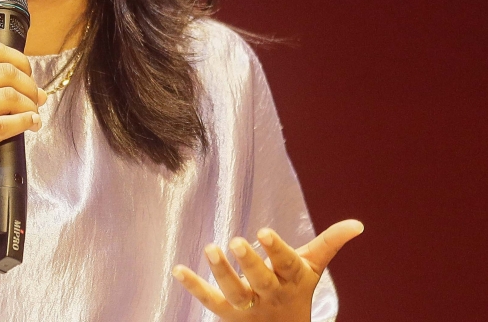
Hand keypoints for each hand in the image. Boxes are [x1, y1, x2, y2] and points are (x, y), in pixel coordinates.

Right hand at [0, 42, 45, 217]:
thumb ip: (0, 90)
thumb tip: (42, 93)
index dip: (20, 61)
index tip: (29, 76)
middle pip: (6, 72)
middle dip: (30, 87)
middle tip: (35, 102)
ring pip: (9, 96)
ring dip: (30, 107)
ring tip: (33, 117)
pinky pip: (4, 124)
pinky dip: (25, 122)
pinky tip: (31, 125)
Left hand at [172, 219, 363, 320]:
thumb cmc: (296, 289)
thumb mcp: (312, 268)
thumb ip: (330, 243)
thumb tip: (358, 223)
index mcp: (292, 279)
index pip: (286, 264)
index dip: (277, 249)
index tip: (263, 232)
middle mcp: (271, 293)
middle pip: (261, 280)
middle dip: (249, 262)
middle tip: (236, 241)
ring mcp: (249, 305)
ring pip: (235, 291)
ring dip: (221, 272)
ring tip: (210, 249)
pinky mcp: (229, 313)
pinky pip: (209, 300)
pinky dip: (193, 286)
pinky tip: (177, 269)